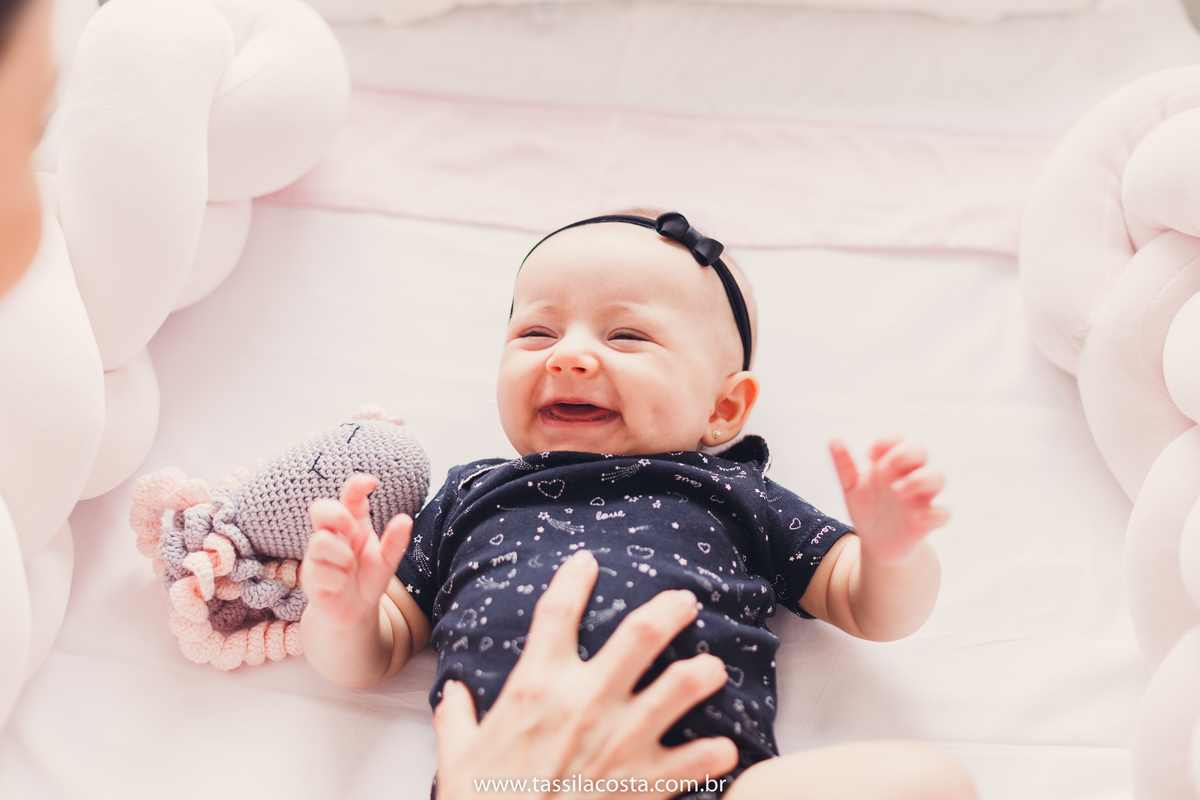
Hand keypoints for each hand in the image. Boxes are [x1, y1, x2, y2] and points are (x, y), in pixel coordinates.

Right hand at [299, 473, 411, 629]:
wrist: (355, 612)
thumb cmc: (368, 578)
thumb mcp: (388, 561)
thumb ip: (395, 541)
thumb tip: (405, 519)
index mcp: (352, 525)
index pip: (350, 498)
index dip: (356, 485)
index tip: (371, 482)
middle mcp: (332, 536)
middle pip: (319, 509)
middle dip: (336, 514)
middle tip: (353, 529)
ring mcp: (317, 556)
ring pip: (319, 541)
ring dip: (342, 555)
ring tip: (351, 567)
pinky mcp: (310, 578)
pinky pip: (320, 572)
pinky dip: (337, 579)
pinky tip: (342, 584)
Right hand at [432, 550, 738, 799]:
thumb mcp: (457, 755)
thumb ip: (457, 719)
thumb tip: (454, 698)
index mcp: (536, 686)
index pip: (556, 613)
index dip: (573, 579)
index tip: (587, 562)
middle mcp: (585, 702)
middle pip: (640, 633)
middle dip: (669, 609)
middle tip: (685, 601)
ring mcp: (620, 741)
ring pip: (681, 686)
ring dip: (703, 673)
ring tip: (713, 668)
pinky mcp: (643, 784)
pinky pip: (694, 761)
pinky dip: (715, 755)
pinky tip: (725, 749)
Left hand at [829, 435, 948, 565]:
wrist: (876, 545)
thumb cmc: (867, 509)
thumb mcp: (851, 488)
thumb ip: (844, 465)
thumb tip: (833, 439)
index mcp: (889, 464)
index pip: (895, 439)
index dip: (885, 442)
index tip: (868, 456)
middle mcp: (908, 475)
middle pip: (920, 449)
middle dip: (904, 454)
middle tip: (883, 468)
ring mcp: (921, 497)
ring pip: (938, 476)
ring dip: (920, 479)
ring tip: (897, 490)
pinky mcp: (928, 521)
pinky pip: (944, 514)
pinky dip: (934, 514)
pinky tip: (916, 518)